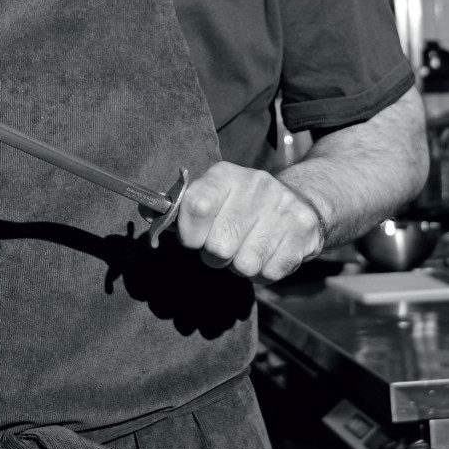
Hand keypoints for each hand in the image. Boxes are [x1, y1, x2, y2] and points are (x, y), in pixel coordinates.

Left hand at [175, 162, 322, 281]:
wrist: (302, 200)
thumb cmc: (242, 205)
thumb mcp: (212, 195)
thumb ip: (179, 207)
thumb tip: (145, 211)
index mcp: (225, 176)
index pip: (196, 206)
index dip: (189, 234)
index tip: (192, 240)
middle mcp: (256, 186)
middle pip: (219, 247)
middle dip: (215, 256)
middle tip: (224, 246)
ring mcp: (283, 209)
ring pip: (245, 265)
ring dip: (240, 266)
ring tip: (247, 248)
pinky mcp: (303, 232)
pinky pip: (269, 273)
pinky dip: (263, 273)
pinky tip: (267, 253)